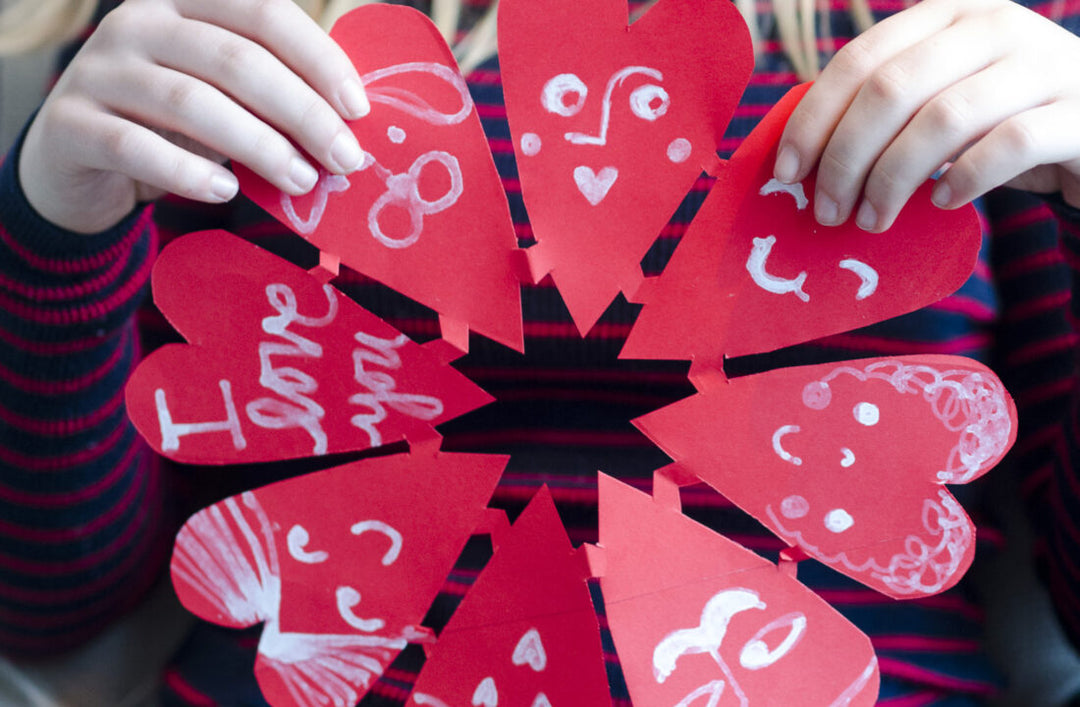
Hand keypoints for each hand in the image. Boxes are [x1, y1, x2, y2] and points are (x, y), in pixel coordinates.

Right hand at [18, 0, 369, 233]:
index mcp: (184, 1)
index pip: (263, 13)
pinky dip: (187, 173)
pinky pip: (135, 146)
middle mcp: (138, 22)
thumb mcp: (225, 95)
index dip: (317, 58)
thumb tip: (351, 124)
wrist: (79, 159)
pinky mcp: (70, 124)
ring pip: (190, 102)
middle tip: (344, 159)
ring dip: (257, 146)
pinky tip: (226, 194)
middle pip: (236, 60)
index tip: (359, 109)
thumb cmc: (172, 123)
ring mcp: (98, 69)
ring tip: (300, 182)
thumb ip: (274, 94)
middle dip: (302, 112)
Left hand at [773, 0, 1079, 231]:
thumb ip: (885, 112)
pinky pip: (1009, 143)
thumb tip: (801, 161)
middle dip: (846, 158)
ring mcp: (1042, 63)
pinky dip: (966, 178)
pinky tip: (943, 203)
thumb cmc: (1002, 120)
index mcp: (947, 14)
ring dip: (893, 179)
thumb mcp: (940, 101)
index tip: (787, 172)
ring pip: (943, 118)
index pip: (860, 60)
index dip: (815, 118)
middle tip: (827, 211)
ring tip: (873, 220)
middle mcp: (994, 25)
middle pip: (891, 89)